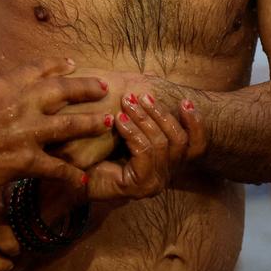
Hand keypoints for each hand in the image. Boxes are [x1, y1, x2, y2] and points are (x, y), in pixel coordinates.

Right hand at [0, 58, 112, 207]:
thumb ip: (0, 92)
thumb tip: (15, 86)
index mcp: (3, 85)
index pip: (39, 68)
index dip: (60, 65)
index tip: (73, 65)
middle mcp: (18, 104)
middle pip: (63, 90)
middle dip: (87, 88)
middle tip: (104, 88)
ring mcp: (24, 133)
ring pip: (69, 125)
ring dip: (91, 124)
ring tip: (108, 122)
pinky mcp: (25, 161)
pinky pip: (57, 167)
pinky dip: (72, 174)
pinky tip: (83, 178)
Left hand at [84, 93, 204, 199]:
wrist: (74, 179)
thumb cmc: (99, 153)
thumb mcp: (127, 130)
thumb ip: (142, 116)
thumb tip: (149, 84)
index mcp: (169, 162)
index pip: (196, 145)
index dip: (195, 123)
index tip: (185, 101)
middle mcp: (166, 175)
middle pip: (178, 140)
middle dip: (160, 114)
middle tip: (140, 97)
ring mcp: (155, 183)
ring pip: (161, 144)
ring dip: (144, 119)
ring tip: (127, 104)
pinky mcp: (140, 186)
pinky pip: (144, 152)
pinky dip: (133, 132)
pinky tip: (119, 120)